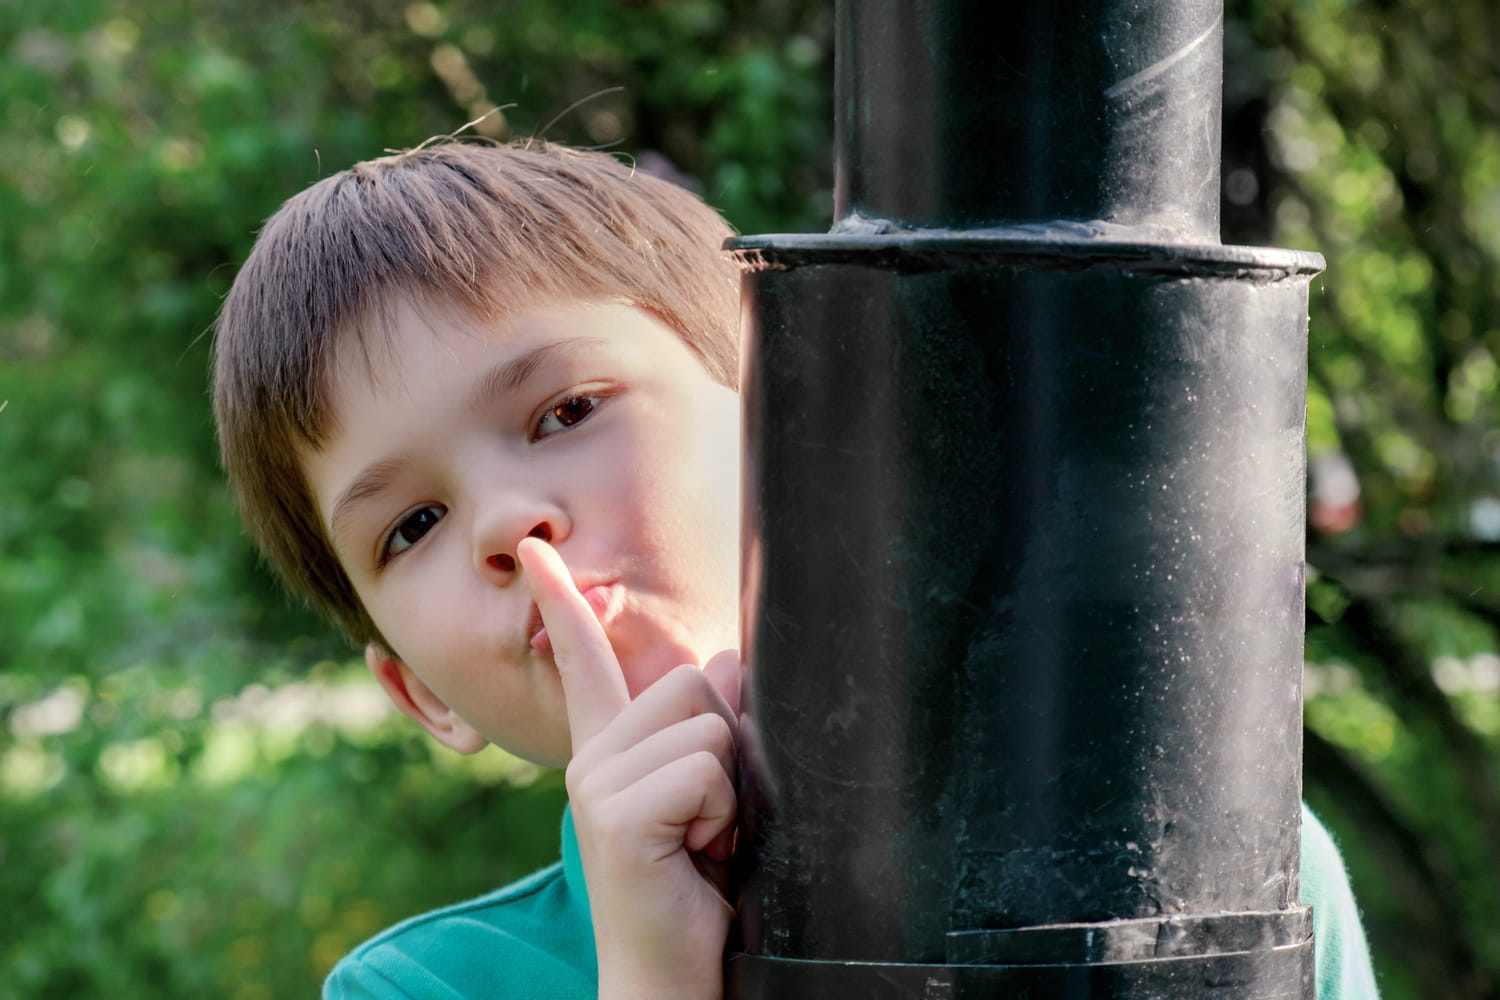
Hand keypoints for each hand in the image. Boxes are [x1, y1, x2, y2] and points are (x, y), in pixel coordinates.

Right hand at [518, 537, 739, 999]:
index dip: (562, 602)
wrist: (670, 977)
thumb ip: (711, 730)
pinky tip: (696, 854)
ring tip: (703, 840)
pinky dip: (722, 814)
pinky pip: (706, 768)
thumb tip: (728, 660)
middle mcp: (591, 759)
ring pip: (708, 721)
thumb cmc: (698, 891)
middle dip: (729, 746)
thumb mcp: (713, 798)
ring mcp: (596, 783)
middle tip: (711, 819)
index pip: (586, 662)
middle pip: (696, 681)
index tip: (534, 550)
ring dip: (730, 786)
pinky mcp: (614, 812)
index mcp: (608, 752)